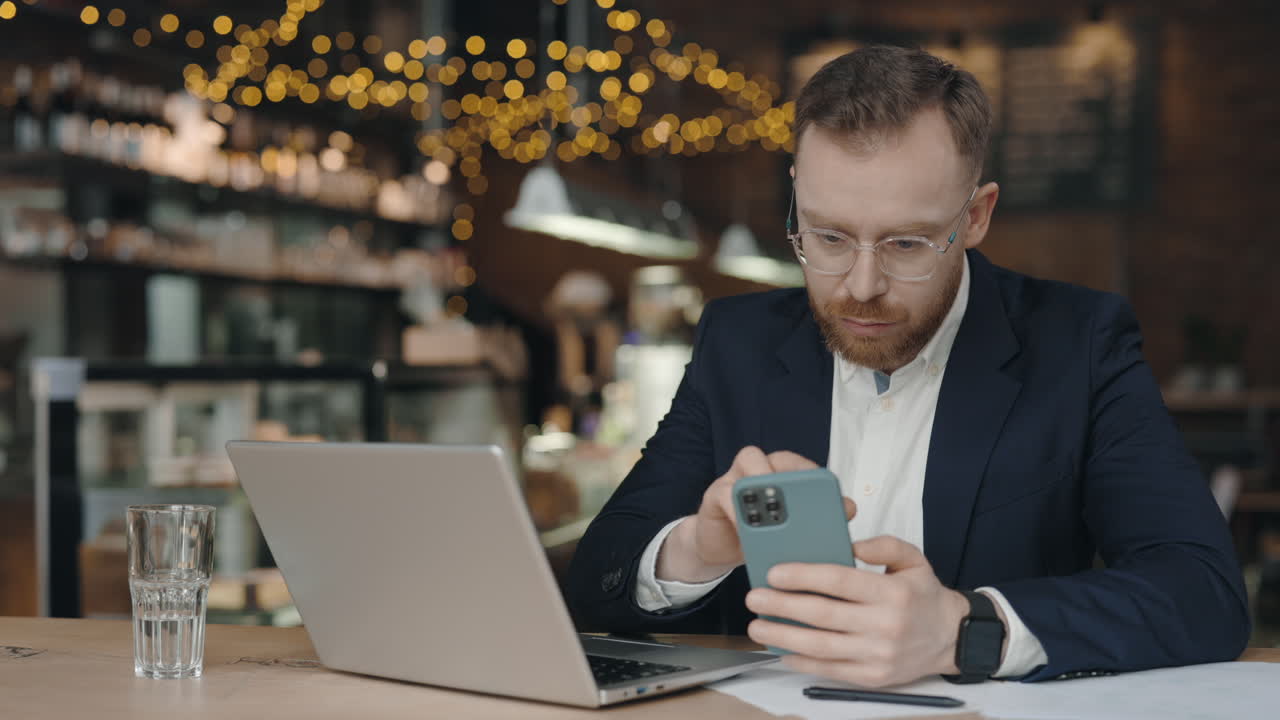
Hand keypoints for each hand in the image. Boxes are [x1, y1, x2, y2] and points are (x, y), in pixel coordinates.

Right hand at [656, 446, 856, 582]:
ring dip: (764, 484)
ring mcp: (735, 477)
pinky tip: (749, 532)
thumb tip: (850, 508)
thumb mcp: (792, 530)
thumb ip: (820, 516)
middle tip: (801, 501)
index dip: (814, 474)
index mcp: (782, 473)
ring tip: (773, 512)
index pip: (801, 463)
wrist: (722, 547)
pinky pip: (726, 494)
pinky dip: (739, 511)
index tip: (827, 496)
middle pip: (777, 458)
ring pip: (750, 461)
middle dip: (791, 477)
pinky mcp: (715, 494)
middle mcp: (760, 468)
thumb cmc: (760, 535)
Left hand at [745, 535, 974, 686]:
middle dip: (782, 606)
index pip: (839, 581)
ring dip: (783, 637)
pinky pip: (830, 670)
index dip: (803, 576)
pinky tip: (782, 650)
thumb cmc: (923, 595)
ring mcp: (878, 655)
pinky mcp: (873, 677)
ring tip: (758, 626)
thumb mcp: (912, 559)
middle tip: (754, 598)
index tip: (774, 573)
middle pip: (823, 615)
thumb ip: (883, 545)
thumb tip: (850, 543)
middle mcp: (885, 625)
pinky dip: (802, 661)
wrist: (951, 638)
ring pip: (821, 646)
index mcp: (892, 592)